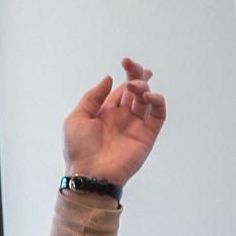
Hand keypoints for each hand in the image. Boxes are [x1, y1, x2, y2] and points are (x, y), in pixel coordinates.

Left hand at [63, 57, 165, 186]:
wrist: (90, 174)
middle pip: (136, 91)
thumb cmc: (78, 149)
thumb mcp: (77, 118)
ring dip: (144, 88)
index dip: (126, 74)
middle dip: (137, 76)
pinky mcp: (147, 136)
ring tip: (136, 88)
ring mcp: (135, 126)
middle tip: (134, 68)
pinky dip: (157, 102)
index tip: (125, 61)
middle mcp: (122, 117)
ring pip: (147, 100)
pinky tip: (148, 96)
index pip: (121, 89)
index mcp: (105, 112)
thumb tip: (109, 78)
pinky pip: (158, 115)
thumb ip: (93, 97)